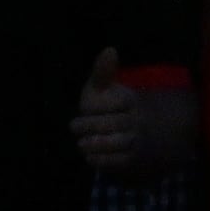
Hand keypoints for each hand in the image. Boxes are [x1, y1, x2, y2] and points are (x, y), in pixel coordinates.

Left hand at [71, 46, 160, 173]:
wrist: (135, 129)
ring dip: (96, 145)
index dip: (98, 106)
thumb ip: (103, 72)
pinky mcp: (131, 158)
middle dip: (91, 126)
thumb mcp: (105, 87)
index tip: (84, 107)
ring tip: (81, 144)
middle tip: (74, 127)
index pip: (115, 101)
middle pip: (114, 123)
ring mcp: (134, 139)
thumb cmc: (109, 105)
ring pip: (118, 143)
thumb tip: (110, 49)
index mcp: (128, 99)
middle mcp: (134, 119)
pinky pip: (119, 161)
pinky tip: (89, 156)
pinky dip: (102, 160)